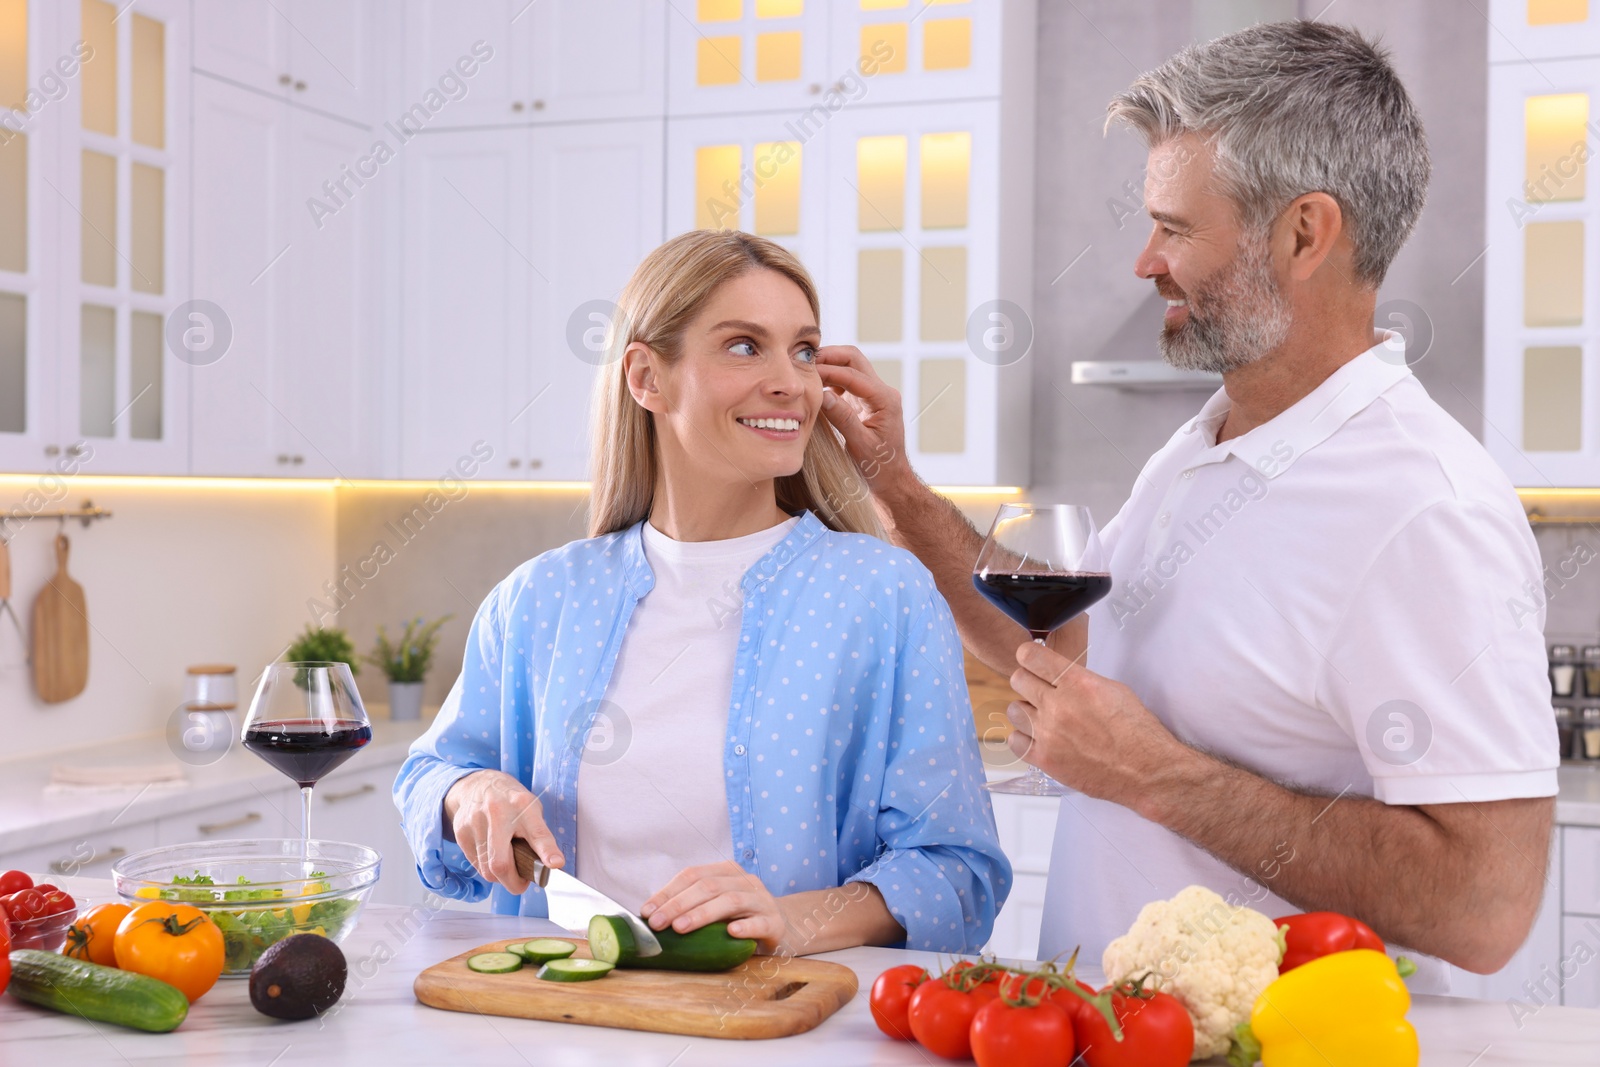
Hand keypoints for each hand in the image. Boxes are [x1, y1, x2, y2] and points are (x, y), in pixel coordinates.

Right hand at [443, 769, 564, 894]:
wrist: (478, 785)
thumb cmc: (511, 802)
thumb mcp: (532, 809)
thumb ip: (538, 835)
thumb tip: (549, 866)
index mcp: (522, 805)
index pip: (537, 832)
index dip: (547, 850)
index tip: (555, 863)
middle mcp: (497, 812)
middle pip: (501, 863)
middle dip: (513, 882)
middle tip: (522, 883)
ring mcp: (476, 822)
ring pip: (487, 869)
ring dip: (500, 877)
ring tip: (509, 867)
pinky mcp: (461, 832)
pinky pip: (476, 865)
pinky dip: (487, 869)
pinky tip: (493, 856)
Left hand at [640, 861, 786, 952]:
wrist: (783, 927)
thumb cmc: (740, 918)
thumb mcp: (716, 906)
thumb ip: (692, 905)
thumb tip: (651, 916)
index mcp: (727, 872)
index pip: (692, 875)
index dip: (668, 892)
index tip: (647, 911)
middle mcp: (745, 881)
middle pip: (708, 886)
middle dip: (678, 904)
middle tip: (657, 924)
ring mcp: (762, 901)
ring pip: (730, 901)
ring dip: (702, 914)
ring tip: (680, 928)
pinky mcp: (775, 923)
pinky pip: (760, 923)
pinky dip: (745, 926)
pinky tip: (731, 932)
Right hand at [814, 346, 913, 497]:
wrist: (891, 480)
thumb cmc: (879, 467)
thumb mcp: (859, 444)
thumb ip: (842, 418)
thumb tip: (822, 393)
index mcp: (885, 400)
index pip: (853, 375)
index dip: (828, 370)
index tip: (805, 372)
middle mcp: (883, 392)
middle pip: (854, 360)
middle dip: (829, 357)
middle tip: (804, 364)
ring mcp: (875, 395)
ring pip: (850, 367)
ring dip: (829, 366)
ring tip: (806, 374)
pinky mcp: (865, 402)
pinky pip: (847, 381)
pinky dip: (831, 379)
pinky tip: (816, 388)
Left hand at [1006, 640, 1190, 809]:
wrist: (1146, 771)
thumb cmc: (1137, 731)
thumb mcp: (1113, 689)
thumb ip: (1080, 679)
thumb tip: (1059, 674)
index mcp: (1078, 683)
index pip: (1030, 656)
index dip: (1028, 656)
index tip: (1031, 661)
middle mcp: (1059, 705)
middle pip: (1018, 680)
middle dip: (1028, 682)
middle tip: (1040, 691)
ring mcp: (1049, 733)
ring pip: (1014, 710)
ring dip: (1026, 711)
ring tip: (1043, 719)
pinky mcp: (1045, 759)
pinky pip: (1015, 741)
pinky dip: (1024, 739)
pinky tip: (1039, 739)